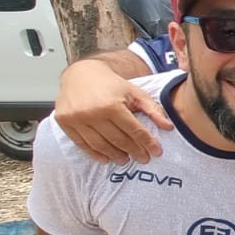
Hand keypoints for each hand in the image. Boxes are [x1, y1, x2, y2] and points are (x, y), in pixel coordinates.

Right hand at [57, 59, 173, 163]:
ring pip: (100, 145)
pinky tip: (106, 158)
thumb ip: (153, 109)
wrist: (81, 74)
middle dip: (134, 151)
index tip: (156, 152)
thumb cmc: (110, 84)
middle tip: (143, 159)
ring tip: (126, 160)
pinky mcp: (65, 123)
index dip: (147, 143)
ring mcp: (77, 119)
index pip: (134, 130)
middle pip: (118, 140)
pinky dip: (95, 154)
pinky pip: (82, 144)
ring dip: (115, 155)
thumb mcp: (135, 92)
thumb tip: (168, 127)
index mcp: (112, 105)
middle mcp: (93, 113)